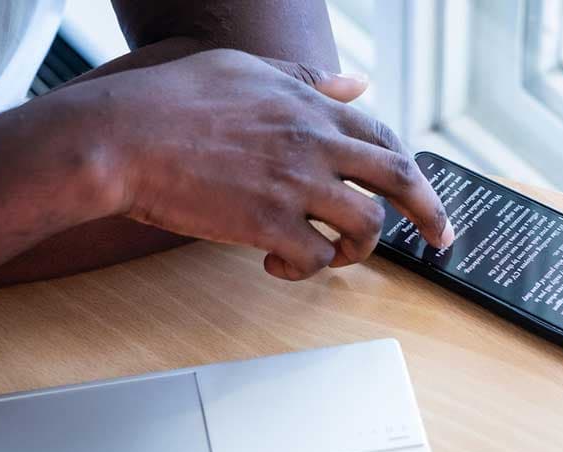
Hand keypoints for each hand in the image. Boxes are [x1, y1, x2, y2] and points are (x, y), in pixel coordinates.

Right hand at [56, 47, 452, 279]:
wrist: (120, 137)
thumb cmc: (173, 100)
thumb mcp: (247, 71)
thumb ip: (306, 79)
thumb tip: (355, 84)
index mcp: (312, 107)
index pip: (387, 137)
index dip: (416, 170)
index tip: (428, 195)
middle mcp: (314, 144)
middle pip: (400, 180)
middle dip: (431, 214)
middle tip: (442, 241)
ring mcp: (295, 184)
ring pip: (365, 227)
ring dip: (357, 250)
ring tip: (332, 256)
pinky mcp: (267, 223)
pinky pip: (314, 258)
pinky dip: (303, 270)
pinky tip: (275, 264)